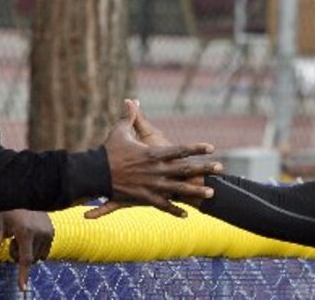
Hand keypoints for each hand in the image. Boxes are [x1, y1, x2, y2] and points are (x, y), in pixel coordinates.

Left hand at [0, 210, 53, 290]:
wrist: (25, 196)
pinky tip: (31, 236)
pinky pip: (45, 252)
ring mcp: (48, 232)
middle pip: (29, 259)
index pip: (25, 259)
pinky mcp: (52, 232)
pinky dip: (37, 249)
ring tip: (22, 237)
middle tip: (12, 241)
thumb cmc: (9, 210)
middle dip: (19, 255)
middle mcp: (39, 233)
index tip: (23, 288)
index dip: (23, 275)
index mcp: (25, 232)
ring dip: (29, 252)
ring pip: (37, 256)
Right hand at [99, 99, 221, 217]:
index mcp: (153, 153)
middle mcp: (156, 170)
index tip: (211, 148)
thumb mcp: (120, 131)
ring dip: (195, 191)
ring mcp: (152, 185)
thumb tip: (131, 100)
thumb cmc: (108, 151)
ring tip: (210, 193)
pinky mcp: (144, 198)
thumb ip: (130, 117)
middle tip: (219, 169)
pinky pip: (162, 205)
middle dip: (203, 169)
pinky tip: (186, 214)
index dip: (196, 148)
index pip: (180, 150)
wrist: (94, 173)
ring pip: (178, 189)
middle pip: (185, 169)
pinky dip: (174, 209)